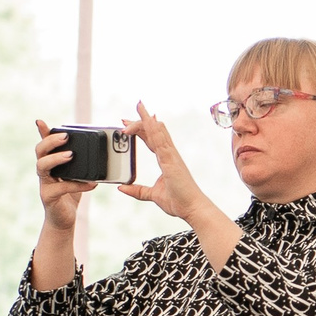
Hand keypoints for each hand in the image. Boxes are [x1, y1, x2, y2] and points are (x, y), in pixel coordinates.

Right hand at [33, 118, 96, 231]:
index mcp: (50, 163)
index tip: (40, 121)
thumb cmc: (71, 195)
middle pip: (40, 151)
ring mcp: (44, 183)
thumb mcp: (76, 176)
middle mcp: (44, 171)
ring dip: (56, 159)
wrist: (64, 219)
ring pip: (42, 166)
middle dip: (50, 141)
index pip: (44, 144)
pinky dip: (77, 185)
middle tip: (66, 137)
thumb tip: (99, 153)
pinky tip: (91, 184)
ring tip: (71, 155)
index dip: (42, 132)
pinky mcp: (48, 196)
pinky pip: (61, 187)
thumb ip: (81, 165)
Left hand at [117, 102, 212, 223]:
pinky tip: (148, 120)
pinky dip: (153, 128)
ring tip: (139, 106)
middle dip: (141, 121)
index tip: (128, 126)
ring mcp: (171, 155)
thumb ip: (138, 191)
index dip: (141, 130)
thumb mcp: (153, 195)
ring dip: (147, 119)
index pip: (152, 139)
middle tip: (125, 117)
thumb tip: (122, 187)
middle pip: (154, 131)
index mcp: (166, 160)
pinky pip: (161, 140)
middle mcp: (170, 154)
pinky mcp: (171, 160)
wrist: (193, 208)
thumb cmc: (180, 201)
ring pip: (158, 130)